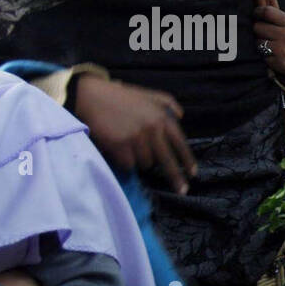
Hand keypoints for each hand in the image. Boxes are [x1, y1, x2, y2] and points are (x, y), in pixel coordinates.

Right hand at [74, 75, 197, 194]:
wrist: (91, 96)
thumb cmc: (120, 97)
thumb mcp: (148, 95)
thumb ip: (167, 103)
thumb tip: (180, 116)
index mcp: (162, 117)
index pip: (180, 143)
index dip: (187, 160)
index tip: (193, 173)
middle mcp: (153, 128)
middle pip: (167, 160)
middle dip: (176, 178)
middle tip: (183, 190)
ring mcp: (137, 138)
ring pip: (146, 163)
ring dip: (139, 159)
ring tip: (129, 145)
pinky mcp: (120, 146)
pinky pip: (129, 165)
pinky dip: (125, 161)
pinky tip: (118, 148)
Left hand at [252, 5, 284, 86]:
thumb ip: (284, 21)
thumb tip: (263, 15)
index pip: (268, 12)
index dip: (258, 12)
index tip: (256, 14)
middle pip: (258, 27)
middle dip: (259, 30)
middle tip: (264, 33)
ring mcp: (282, 50)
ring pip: (258, 43)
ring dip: (261, 44)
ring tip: (271, 45)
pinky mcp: (279, 63)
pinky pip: (263, 57)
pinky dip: (267, 56)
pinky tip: (276, 56)